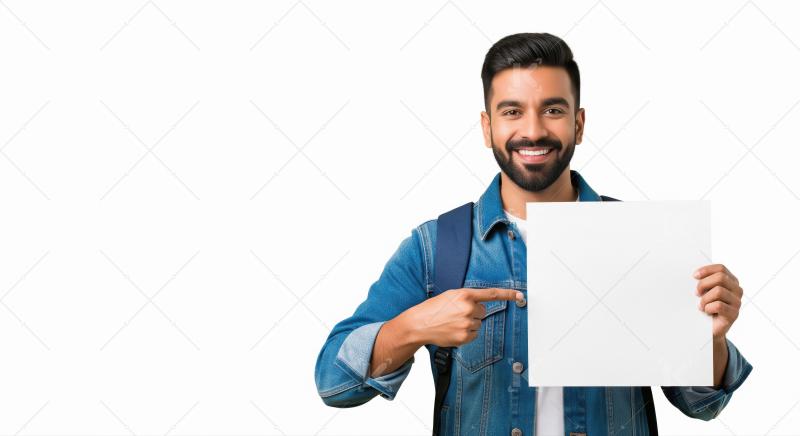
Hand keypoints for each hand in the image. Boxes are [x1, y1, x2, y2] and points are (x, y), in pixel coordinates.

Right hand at [403, 288, 522, 346]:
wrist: (420, 324)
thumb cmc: (434, 308)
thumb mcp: (450, 296)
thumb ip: (467, 298)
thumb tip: (481, 306)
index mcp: (465, 295)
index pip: (491, 294)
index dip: (508, 294)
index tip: (520, 295)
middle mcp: (468, 308)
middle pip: (483, 311)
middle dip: (474, 312)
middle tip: (457, 313)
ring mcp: (467, 324)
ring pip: (478, 323)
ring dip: (469, 323)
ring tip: (453, 322)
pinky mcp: (465, 337)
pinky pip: (474, 334)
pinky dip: (466, 333)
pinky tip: (453, 330)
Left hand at [694, 263, 742, 338]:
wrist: (709, 328)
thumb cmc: (705, 306)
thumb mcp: (704, 291)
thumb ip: (704, 282)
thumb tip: (694, 275)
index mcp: (731, 281)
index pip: (721, 268)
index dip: (707, 270)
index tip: (694, 276)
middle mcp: (737, 290)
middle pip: (720, 277)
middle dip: (703, 284)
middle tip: (696, 293)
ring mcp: (737, 302)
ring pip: (719, 291)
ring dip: (705, 298)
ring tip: (700, 305)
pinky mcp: (734, 314)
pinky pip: (719, 305)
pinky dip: (708, 308)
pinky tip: (705, 311)